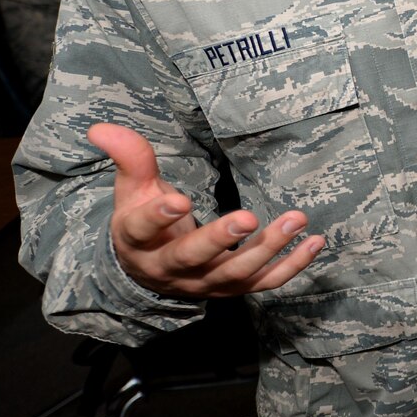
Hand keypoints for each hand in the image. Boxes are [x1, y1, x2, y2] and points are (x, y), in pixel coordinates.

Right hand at [88, 122, 323, 298]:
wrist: (150, 271)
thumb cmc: (143, 221)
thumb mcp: (132, 190)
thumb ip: (129, 158)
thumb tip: (101, 127)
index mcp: (138, 242)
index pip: (142, 230)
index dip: (158, 217)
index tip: (178, 200)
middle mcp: (170, 269)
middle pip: (193, 258)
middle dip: (220, 240)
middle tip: (247, 217)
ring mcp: (204, 283)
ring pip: (236, 272)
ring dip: (269, 248)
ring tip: (296, 219)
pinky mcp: (233, 289)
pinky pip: (265, 283)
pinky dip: (292, 266)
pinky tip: (315, 241)